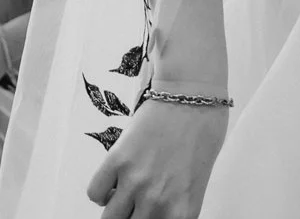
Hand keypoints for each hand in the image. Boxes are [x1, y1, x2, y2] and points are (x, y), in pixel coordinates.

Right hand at [87, 98, 227, 218]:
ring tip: (123, 194)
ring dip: (115, 208)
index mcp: (183, 210)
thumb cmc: (204, 131)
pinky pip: (95, 193)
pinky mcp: (117, 160)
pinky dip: (101, 191)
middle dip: (132, 217)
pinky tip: (114, 180)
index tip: (144, 216)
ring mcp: (136, 181)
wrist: (193, 93)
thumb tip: (157, 214)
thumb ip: (176, 204)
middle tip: (135, 205)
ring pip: (109, 218)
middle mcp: (158, 201)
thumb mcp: (198, 180)